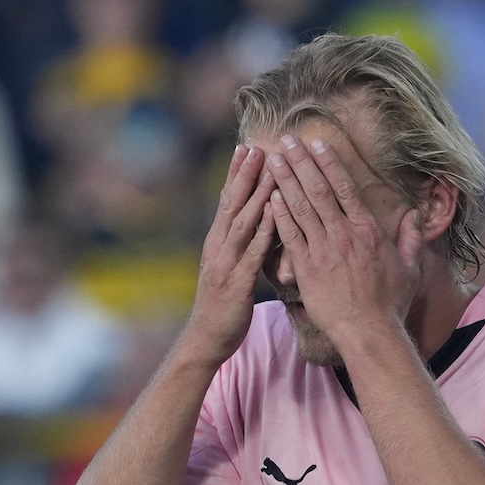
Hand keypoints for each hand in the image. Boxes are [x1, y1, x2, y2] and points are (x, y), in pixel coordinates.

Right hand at [187, 144, 277, 362]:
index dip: (235, 175)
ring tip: (269, 169)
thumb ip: (238, 248)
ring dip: (256, 194)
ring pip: (242, 222)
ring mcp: (226, 263)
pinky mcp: (237, 281)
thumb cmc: (223, 307)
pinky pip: (254, 251)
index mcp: (217, 243)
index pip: (226, 202)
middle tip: (256, 145)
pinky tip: (277, 212)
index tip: (245, 147)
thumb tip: (250, 228)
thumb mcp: (228, 270)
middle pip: (231, 204)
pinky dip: (265, 229)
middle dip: (244, 174)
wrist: (207, 339)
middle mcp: (218, 247)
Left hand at [267, 135, 423, 353]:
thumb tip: (416, 216)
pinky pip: (290, 235)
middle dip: (301, 162)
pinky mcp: (307, 269)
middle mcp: (344, 235)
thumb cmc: (390, 303)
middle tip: (286, 140)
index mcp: (368, 230)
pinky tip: (269, 196)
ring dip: (285, 180)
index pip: (345, 187)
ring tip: (272, 159)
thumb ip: (411, 237)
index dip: (329, 163)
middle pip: (319, 190)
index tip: (317, 144)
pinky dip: (279, 214)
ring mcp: (323, 251)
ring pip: (301, 207)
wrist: (369, 333)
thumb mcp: (410, 267)